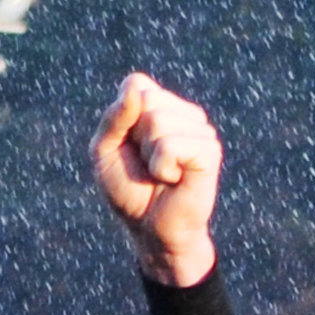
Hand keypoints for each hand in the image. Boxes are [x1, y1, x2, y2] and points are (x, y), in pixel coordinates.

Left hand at [89, 74, 221, 287]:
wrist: (152, 231)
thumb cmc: (129, 191)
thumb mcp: (105, 152)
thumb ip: (114, 117)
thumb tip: (135, 88)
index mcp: (162, 106)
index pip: (136, 84)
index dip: (122, 118)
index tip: (129, 146)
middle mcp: (185, 113)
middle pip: (146, 99)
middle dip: (135, 138)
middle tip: (147, 164)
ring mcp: (200, 129)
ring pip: (157, 121)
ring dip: (149, 155)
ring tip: (161, 173)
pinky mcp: (209, 150)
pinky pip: (170, 145)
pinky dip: (161, 167)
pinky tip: (174, 179)